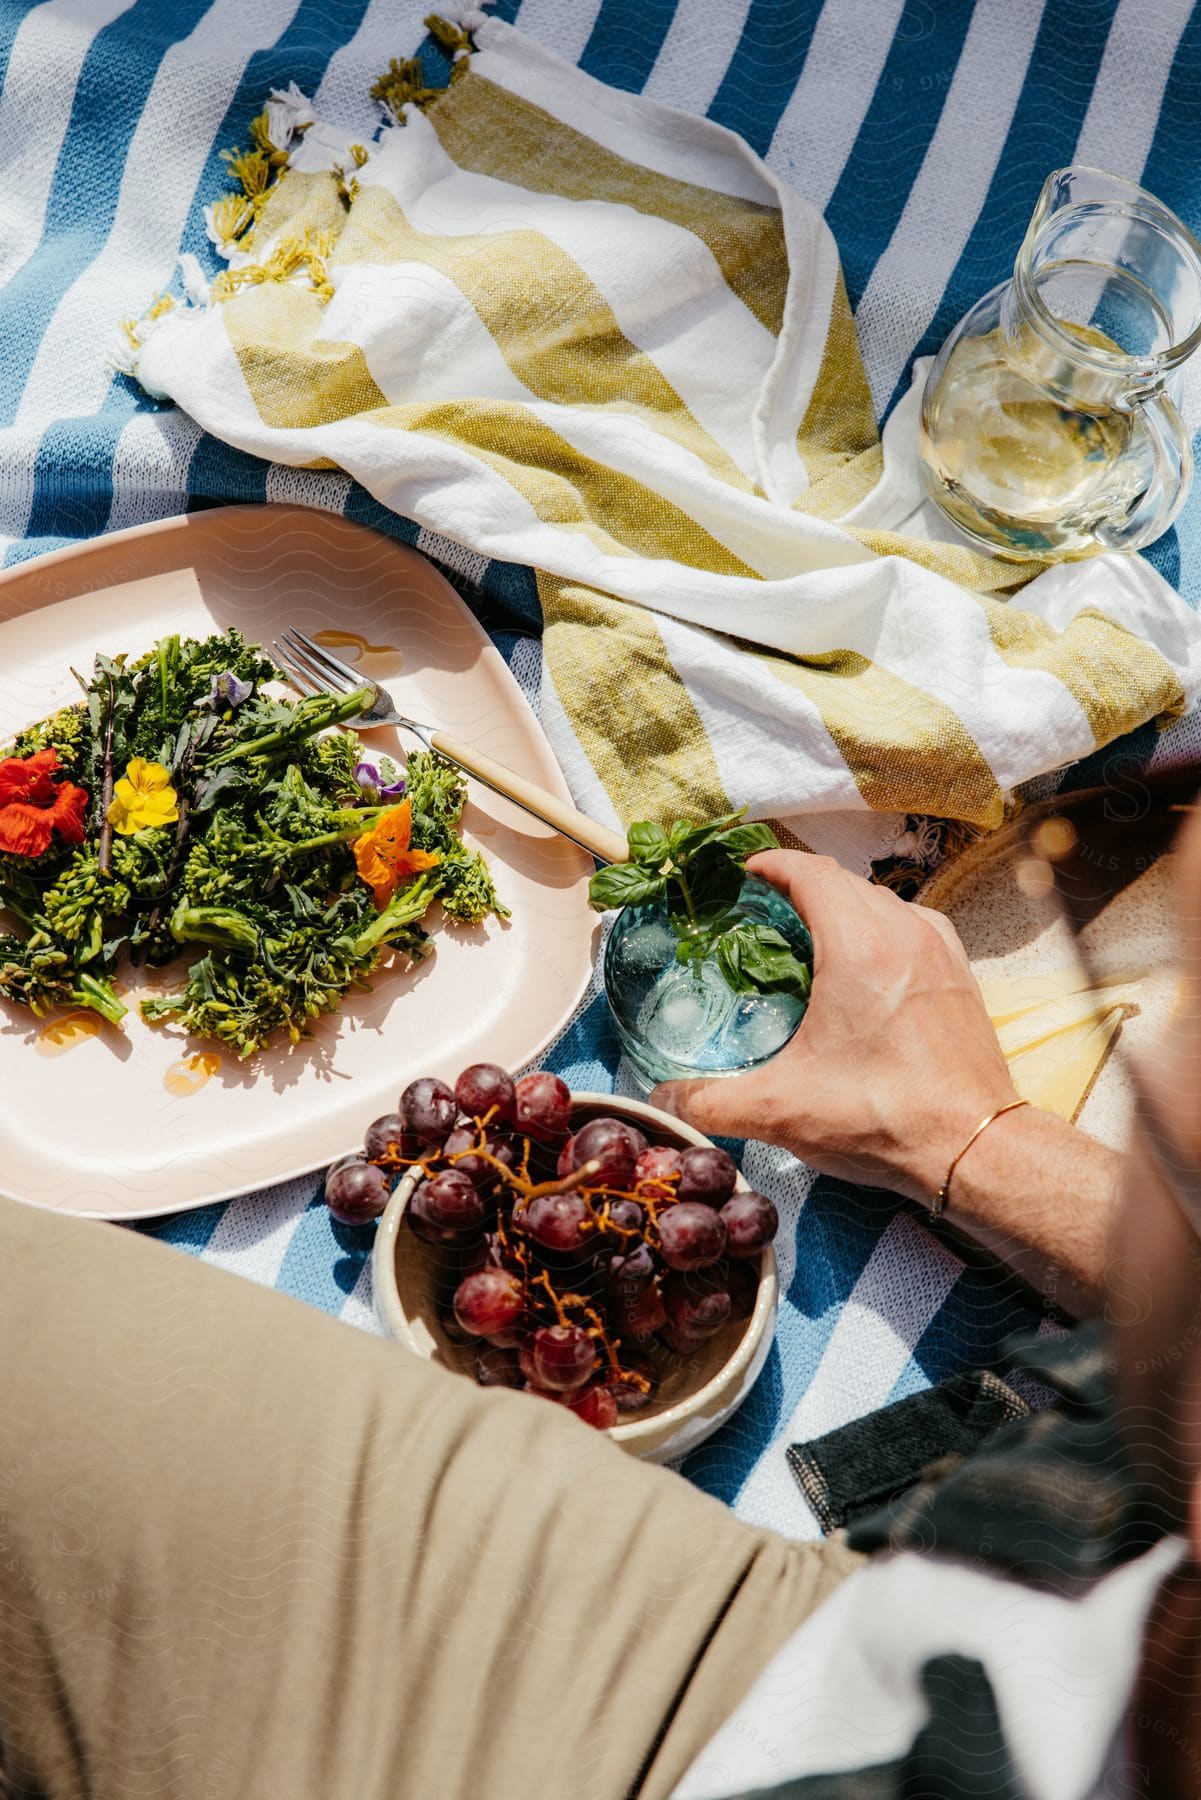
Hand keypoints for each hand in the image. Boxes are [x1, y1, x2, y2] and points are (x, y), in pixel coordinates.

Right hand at [650, 850, 1018, 1205]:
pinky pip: (911, 928)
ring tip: (806, 939)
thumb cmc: (885, 1119)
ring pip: (881, 902)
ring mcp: (940, 950)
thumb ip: (710, 1102)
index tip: (743, 874)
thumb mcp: (780, 1111)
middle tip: (761, 912)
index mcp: (858, 945)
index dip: (770, 864)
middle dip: (799, 887)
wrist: (977, 1148)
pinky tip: (862, 972)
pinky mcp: (961, 975)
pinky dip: (879, 931)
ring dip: (841, 908)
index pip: (809, 872)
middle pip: (843, 882)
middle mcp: (904, 931)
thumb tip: (663, 1101)